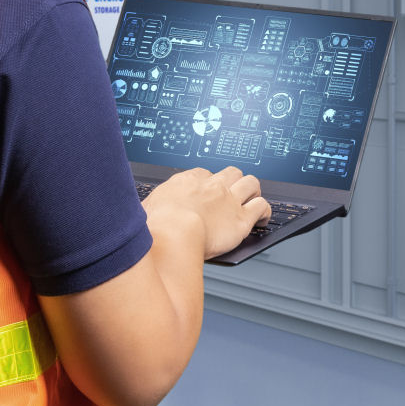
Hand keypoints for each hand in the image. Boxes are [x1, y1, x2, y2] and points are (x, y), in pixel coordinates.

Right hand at [144, 166, 271, 259]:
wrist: (173, 234)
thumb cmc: (156, 225)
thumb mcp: (145, 210)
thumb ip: (149, 208)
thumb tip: (139, 215)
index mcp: (187, 182)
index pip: (203, 174)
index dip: (208, 182)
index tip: (206, 191)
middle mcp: (211, 187)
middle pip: (231, 172)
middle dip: (234, 180)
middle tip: (233, 191)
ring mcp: (229, 200)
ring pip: (251, 183)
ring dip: (253, 190)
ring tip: (252, 199)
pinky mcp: (242, 219)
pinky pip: (262, 207)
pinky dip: (265, 211)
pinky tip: (264, 218)